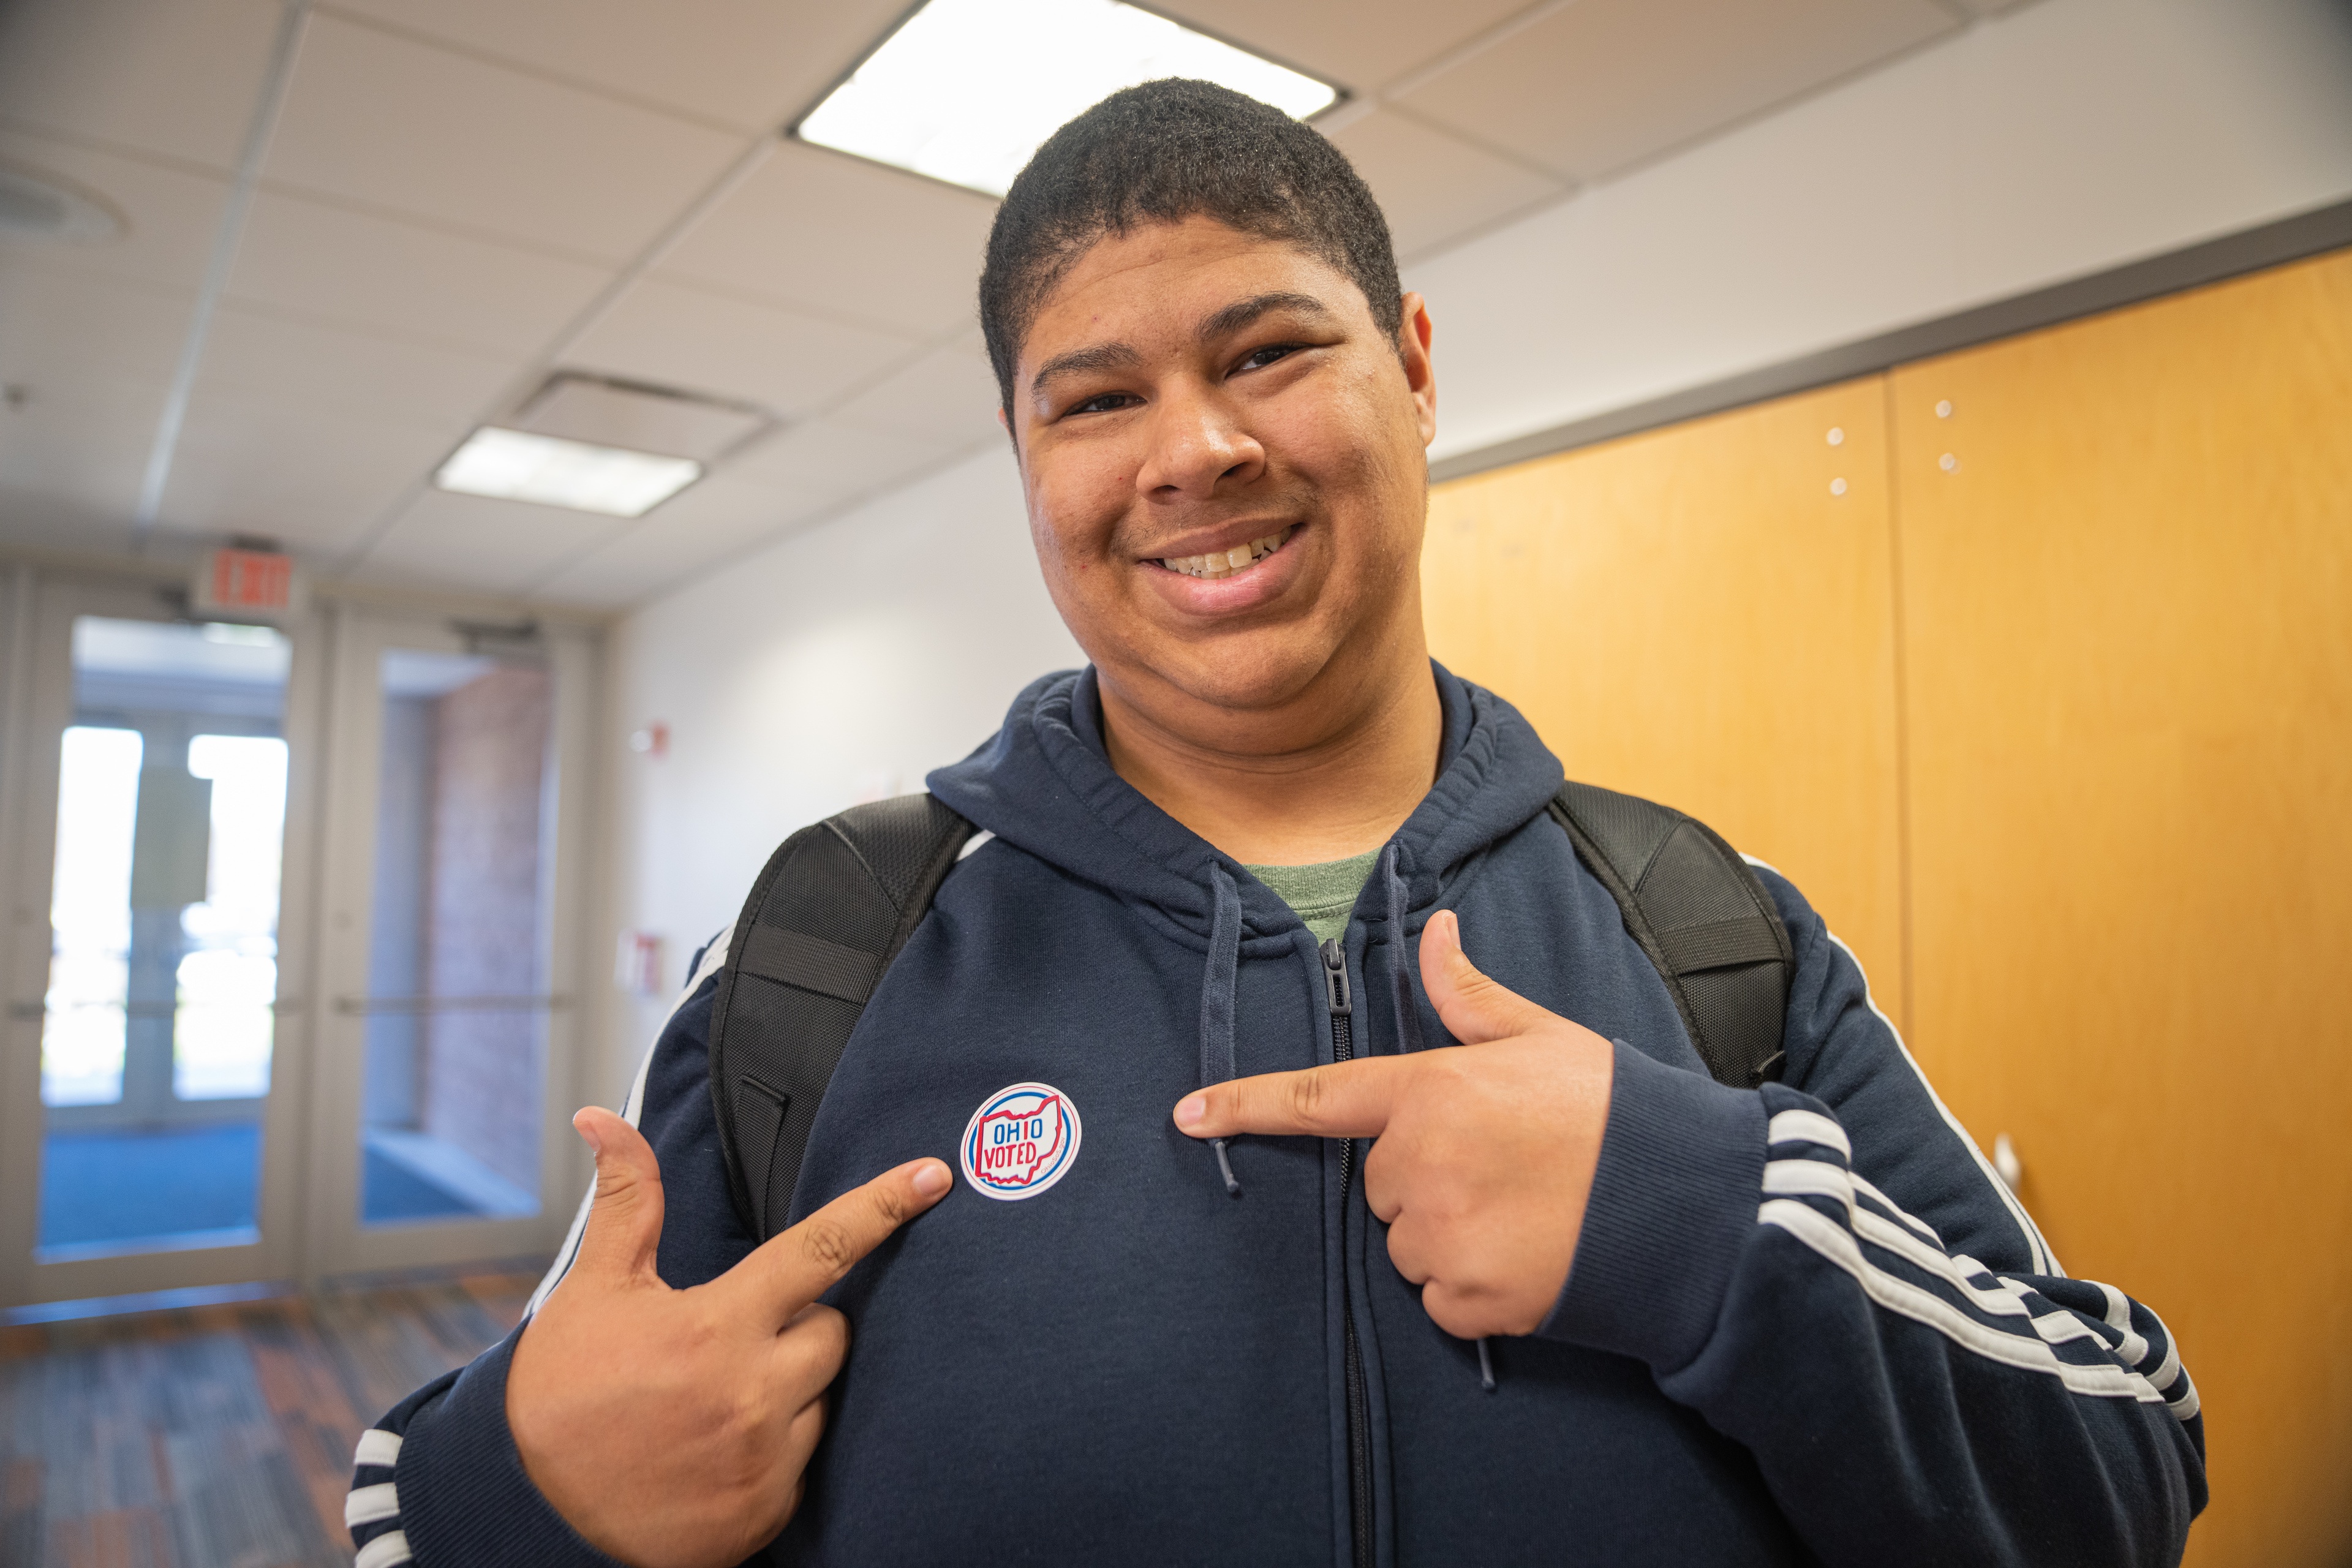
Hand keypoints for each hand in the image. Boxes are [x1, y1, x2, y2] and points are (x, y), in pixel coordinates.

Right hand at [508, 1107, 949, 1567]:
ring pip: (823, 1395)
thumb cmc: (561, 1397)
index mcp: (719, 1326)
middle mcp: (755, 1393)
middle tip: (732, 1341)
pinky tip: (720, 1450)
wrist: (535, 1521)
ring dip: (789, 1388)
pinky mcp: (770, 1512)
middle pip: (834, 1330)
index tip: (934, 1176)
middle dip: (798, 1325)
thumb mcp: (592, 1291)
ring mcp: (767, 1459)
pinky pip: (806, 1459)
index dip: (883, 1205)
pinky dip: (776, 1448)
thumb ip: (626, 1202)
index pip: (823, 1249)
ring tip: (716, 1401)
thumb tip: (604, 1117)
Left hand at [1173, 909, 1612, 1337]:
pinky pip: (1437, 1298)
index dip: (1244, 1106)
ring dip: (1448, 1234)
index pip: (1318, 1098)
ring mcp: (1442, 1234)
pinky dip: (1472, 1288)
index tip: (1186, 1115)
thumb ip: (1469, 996)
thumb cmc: (1612, 1111)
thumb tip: (1434, 929)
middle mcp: (1423, 1161)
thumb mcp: (1540, 1037)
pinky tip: (1526, 1257)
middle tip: (1503, 1168)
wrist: (1685, 1201)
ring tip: (1523, 1212)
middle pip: (1380, 1182)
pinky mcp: (1467, 1298)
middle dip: (1426, 1177)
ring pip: (1406, 1242)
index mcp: (1432, 1090)